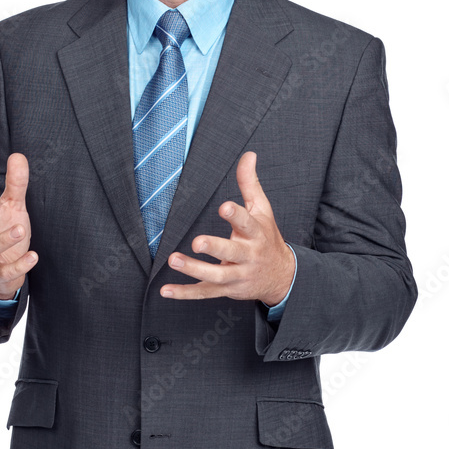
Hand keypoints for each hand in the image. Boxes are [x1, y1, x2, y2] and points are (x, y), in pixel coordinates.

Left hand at [161, 151, 294, 305]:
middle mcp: (247, 256)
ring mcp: (237, 275)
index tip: (224, 207)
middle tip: (197, 242)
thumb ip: (250, 183)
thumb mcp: (263, 210)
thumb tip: (248, 155)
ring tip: (174, 260)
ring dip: (194, 269)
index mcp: (255, 233)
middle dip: (215, 248)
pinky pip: (204, 293)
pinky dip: (185, 293)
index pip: (247, 223)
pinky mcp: (226, 289)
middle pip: (230, 252)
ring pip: (216, 275)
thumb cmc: (267, 237)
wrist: (282, 276)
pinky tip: (166, 290)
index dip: (236, 216)